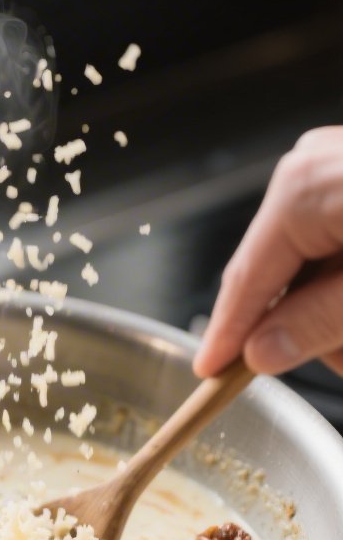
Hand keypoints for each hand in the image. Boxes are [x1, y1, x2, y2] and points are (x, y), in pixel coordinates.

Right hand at [194, 126, 342, 377]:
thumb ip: (315, 322)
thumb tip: (262, 352)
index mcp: (298, 191)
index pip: (244, 281)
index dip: (228, 335)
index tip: (210, 373)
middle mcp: (308, 170)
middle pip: (279, 274)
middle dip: (306, 326)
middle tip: (337, 356)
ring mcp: (332, 166)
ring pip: (310, 262)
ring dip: (333, 306)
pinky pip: (331, 238)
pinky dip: (342, 276)